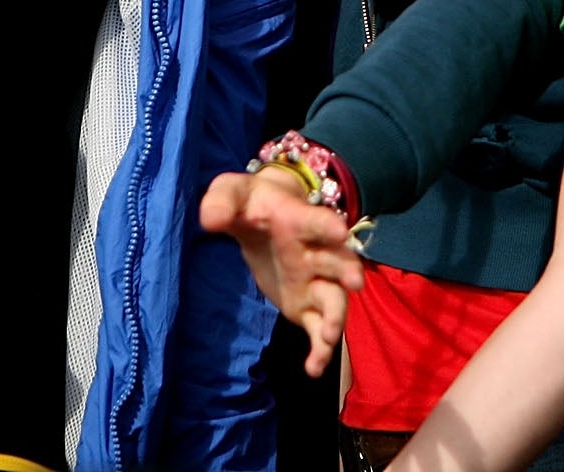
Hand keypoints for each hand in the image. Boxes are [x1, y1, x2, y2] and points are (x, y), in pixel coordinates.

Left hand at [198, 167, 364, 377]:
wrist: (264, 215)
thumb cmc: (251, 202)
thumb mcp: (233, 193)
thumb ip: (222, 203)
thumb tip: (209, 219)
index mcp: (298, 222)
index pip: (316, 222)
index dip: (327, 226)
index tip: (339, 231)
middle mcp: (315, 253)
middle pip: (338, 263)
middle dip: (347, 272)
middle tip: (354, 283)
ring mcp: (314, 282)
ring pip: (333, 301)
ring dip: (334, 318)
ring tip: (328, 337)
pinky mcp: (305, 306)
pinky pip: (317, 329)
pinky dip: (320, 350)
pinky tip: (313, 369)